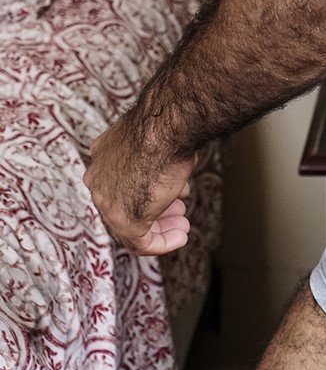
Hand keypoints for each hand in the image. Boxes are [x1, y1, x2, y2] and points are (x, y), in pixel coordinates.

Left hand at [84, 122, 197, 255]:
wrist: (164, 129)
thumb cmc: (164, 127)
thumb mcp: (154, 139)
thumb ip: (154, 156)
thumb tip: (171, 164)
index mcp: (102, 156)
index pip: (121, 182)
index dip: (150, 187)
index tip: (170, 191)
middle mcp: (98, 180)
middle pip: (127, 202)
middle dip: (156, 207)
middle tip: (178, 209)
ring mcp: (108, 203)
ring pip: (134, 223)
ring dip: (161, 226)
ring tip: (183, 225)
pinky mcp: (124, 223)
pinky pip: (142, 241)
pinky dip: (162, 242)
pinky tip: (180, 237)